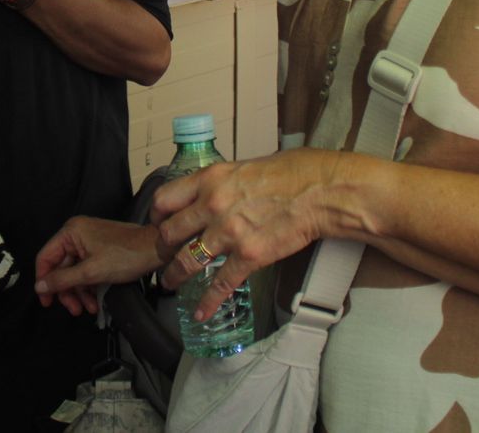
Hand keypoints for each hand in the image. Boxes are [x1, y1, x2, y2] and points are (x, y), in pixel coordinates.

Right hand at [34, 217, 170, 316]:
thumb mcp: (91, 272)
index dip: (43, 281)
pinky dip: (89, 286)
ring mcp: (89, 242)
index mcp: (70, 232)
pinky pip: (86, 270)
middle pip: (60, 267)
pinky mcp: (99, 250)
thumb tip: (38, 287)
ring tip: (88, 310)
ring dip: (79, 292)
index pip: (45, 257)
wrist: (156, 250)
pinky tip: (95, 302)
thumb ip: (63, 280)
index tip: (46, 302)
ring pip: (74, 272)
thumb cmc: (124, 257)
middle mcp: (76, 234)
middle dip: (67, 291)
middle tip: (74, 310)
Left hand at [151, 150, 348, 322]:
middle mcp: (212, 205)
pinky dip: (208, 301)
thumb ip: (223, 183)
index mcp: (210, 179)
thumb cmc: (293, 173)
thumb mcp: (245, 166)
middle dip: (162, 248)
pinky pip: (221, 283)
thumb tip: (216, 192)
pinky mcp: (249, 256)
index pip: (165, 199)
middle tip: (163, 256)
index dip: (156, 216)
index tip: (158, 224)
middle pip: (169, 233)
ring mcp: (229, 232)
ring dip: (175, 275)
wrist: (321, 191)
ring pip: (187, 260)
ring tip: (170, 284)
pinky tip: (202, 312)